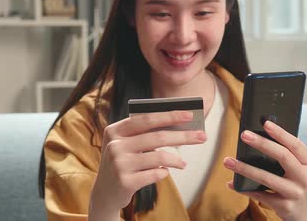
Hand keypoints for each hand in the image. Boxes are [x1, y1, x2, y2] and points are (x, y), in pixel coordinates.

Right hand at [89, 111, 206, 219]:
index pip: (146, 119)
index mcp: (115, 130)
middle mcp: (115, 145)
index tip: (190, 115)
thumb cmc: (122, 162)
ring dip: (176, 160)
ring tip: (183, 163)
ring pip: (159, 157)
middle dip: (183, 136)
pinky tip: (164, 172)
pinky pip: (156, 174)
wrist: (105, 192)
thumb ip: (145, 134)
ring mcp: (119, 164)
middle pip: (157, 137)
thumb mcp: (126, 144)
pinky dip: (164, 172)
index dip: (169, 116)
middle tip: (202, 136)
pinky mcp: (125, 182)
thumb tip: (179, 126)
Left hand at [223, 120, 306, 220]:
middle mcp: (305, 177)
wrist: (302, 212)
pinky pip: (260, 195)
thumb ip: (284, 152)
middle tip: (244, 135)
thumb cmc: (293, 181)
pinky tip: (232, 183)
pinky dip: (244, 189)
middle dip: (262, 144)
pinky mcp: (285, 207)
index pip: (295, 144)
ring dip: (245, 169)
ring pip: (268, 178)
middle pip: (283, 156)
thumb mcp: (296, 167)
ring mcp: (295, 193)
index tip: (266, 123)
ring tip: (228, 160)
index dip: (281, 133)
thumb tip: (258, 133)